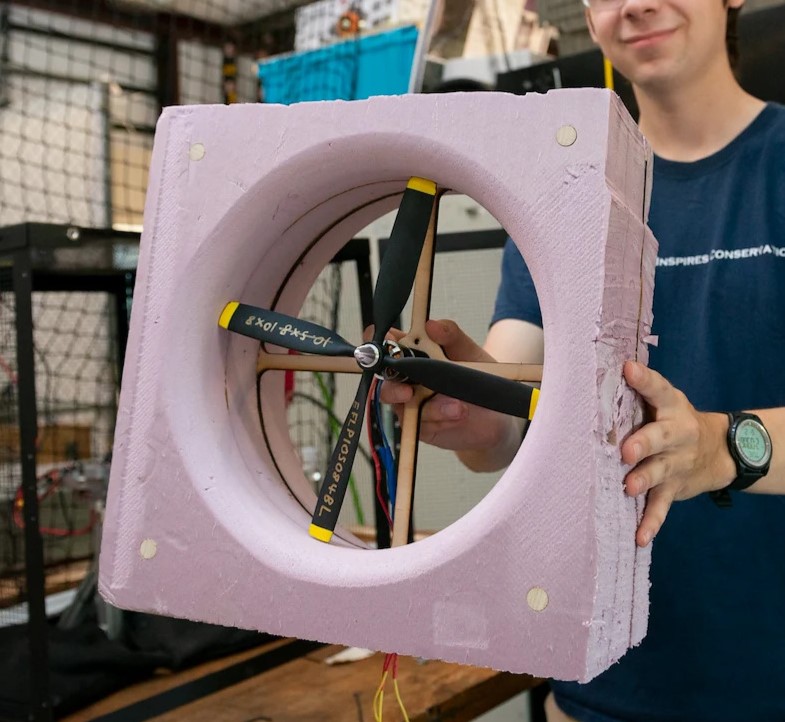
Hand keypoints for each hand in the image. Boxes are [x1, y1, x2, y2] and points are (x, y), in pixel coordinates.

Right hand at [379, 319, 522, 468]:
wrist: (497, 414)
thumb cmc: (479, 378)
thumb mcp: (470, 353)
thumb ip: (452, 337)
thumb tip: (433, 326)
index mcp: (414, 352)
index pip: (388, 343)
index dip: (382, 342)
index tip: (389, 344)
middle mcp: (408, 377)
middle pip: (385, 380)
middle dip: (395, 388)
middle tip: (409, 392)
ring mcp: (411, 402)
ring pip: (403, 406)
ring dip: (431, 408)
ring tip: (457, 407)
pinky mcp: (420, 424)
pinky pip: (420, 423)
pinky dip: (440, 419)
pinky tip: (458, 415)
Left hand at [621, 361, 734, 546]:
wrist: (720, 451)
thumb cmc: (672, 421)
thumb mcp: (663, 403)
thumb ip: (636, 394)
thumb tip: (591, 380)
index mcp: (671, 407)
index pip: (658, 390)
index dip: (644, 380)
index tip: (628, 369)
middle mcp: (676, 434)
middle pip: (660, 437)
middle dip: (643, 443)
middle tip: (626, 451)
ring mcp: (677, 463)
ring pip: (660, 471)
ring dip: (644, 480)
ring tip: (629, 487)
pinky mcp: (674, 488)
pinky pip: (662, 507)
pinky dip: (651, 523)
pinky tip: (639, 537)